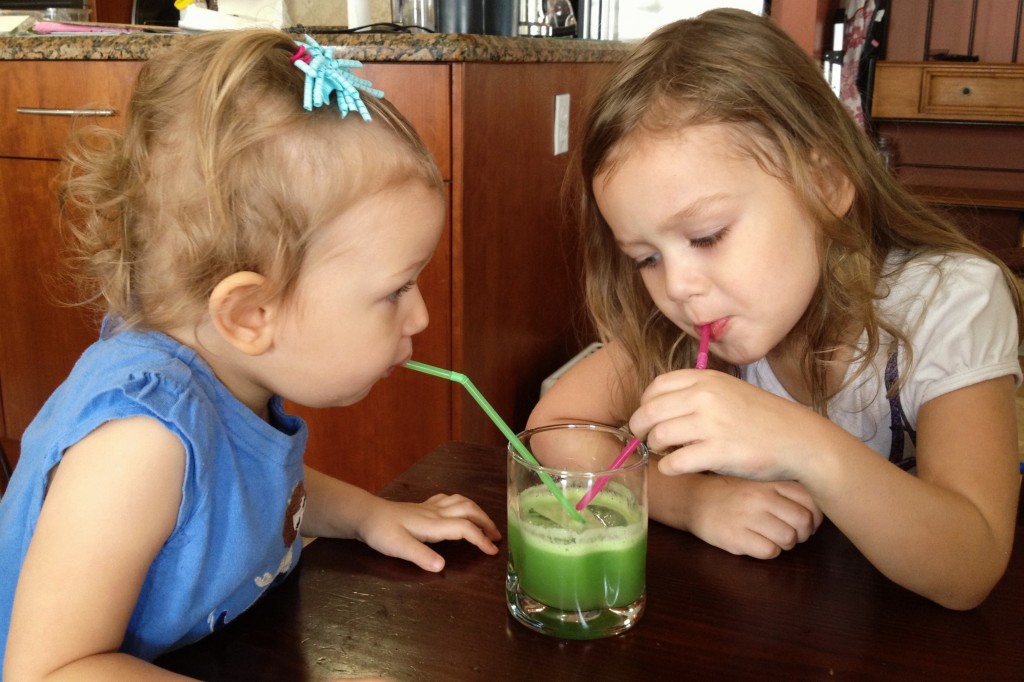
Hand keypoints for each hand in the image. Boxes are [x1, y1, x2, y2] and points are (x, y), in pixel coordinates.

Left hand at [356, 493, 500, 571]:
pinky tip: (459, 509)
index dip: (481, 539)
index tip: (493, 551)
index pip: (465, 528)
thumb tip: (442, 567)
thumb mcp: (398, 547)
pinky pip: (449, 500)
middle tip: (497, 537)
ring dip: (477, 511)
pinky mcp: (422, 507)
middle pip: (469, 510)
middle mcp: (435, 513)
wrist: (364, 514)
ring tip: (485, 524)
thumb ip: (421, 556)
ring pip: (461, 502)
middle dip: (486, 522)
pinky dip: (461, 504)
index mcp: (433, 524)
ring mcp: (429, 508)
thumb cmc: (381, 532)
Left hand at [629, 369, 827, 481]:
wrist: (799, 440)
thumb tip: (657, 407)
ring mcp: (711, 425)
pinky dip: (668, 467)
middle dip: (639, 429)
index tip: (648, 417)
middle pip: (649, 412)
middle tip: (644, 439)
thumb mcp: (729, 391)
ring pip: (657, 436)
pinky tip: (674, 468)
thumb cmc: (763, 419)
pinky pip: (673, 462)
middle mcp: (705, 397)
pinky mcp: (717, 453)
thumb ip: (697, 393)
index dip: (644, 404)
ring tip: (665, 452)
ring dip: (654, 448)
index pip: (655, 387)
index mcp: (706, 379)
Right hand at [685, 475, 822, 558]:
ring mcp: (748, 516)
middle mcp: (761, 496)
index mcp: (769, 481)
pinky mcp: (736, 536)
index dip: (814, 517)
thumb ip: (786, 490)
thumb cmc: (732, 493)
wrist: (694, 500)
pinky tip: (756, 543)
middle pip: (803, 522)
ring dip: (785, 544)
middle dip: (801, 534)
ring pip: (788, 539)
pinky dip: (768, 551)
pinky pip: (769, 551)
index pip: (811, 501)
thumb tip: (818, 510)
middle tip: (788, 533)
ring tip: (771, 538)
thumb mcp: (759, 482)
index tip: (805, 522)